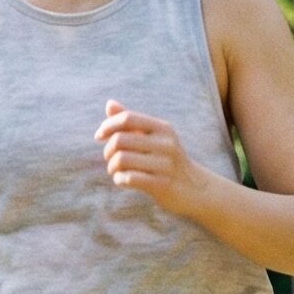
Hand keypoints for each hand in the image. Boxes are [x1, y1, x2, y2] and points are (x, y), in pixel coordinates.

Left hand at [95, 99, 205, 217]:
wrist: (194, 189)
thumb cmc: (166, 160)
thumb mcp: (153, 137)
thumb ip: (131, 122)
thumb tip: (109, 103)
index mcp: (163, 128)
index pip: (127, 118)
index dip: (107, 126)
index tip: (99, 136)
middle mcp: (166, 144)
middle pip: (119, 140)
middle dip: (108, 151)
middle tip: (110, 159)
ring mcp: (165, 164)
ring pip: (121, 160)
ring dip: (112, 167)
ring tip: (116, 171)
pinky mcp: (161, 184)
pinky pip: (128, 178)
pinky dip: (120, 180)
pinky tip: (123, 180)